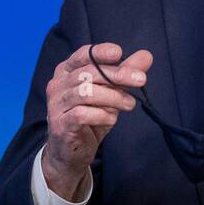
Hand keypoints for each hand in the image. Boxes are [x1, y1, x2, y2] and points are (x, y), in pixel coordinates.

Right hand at [43, 42, 152, 200]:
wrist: (70, 152)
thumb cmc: (90, 118)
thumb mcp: (111, 93)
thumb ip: (125, 74)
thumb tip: (147, 56)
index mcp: (67, 71)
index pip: (83, 55)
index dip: (100, 52)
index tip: (119, 53)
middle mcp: (58, 84)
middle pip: (89, 73)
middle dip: (118, 74)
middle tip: (141, 79)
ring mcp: (56, 104)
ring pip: (86, 93)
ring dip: (113, 97)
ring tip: (130, 104)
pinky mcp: (60, 124)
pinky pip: (81, 114)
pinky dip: (101, 115)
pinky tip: (111, 119)